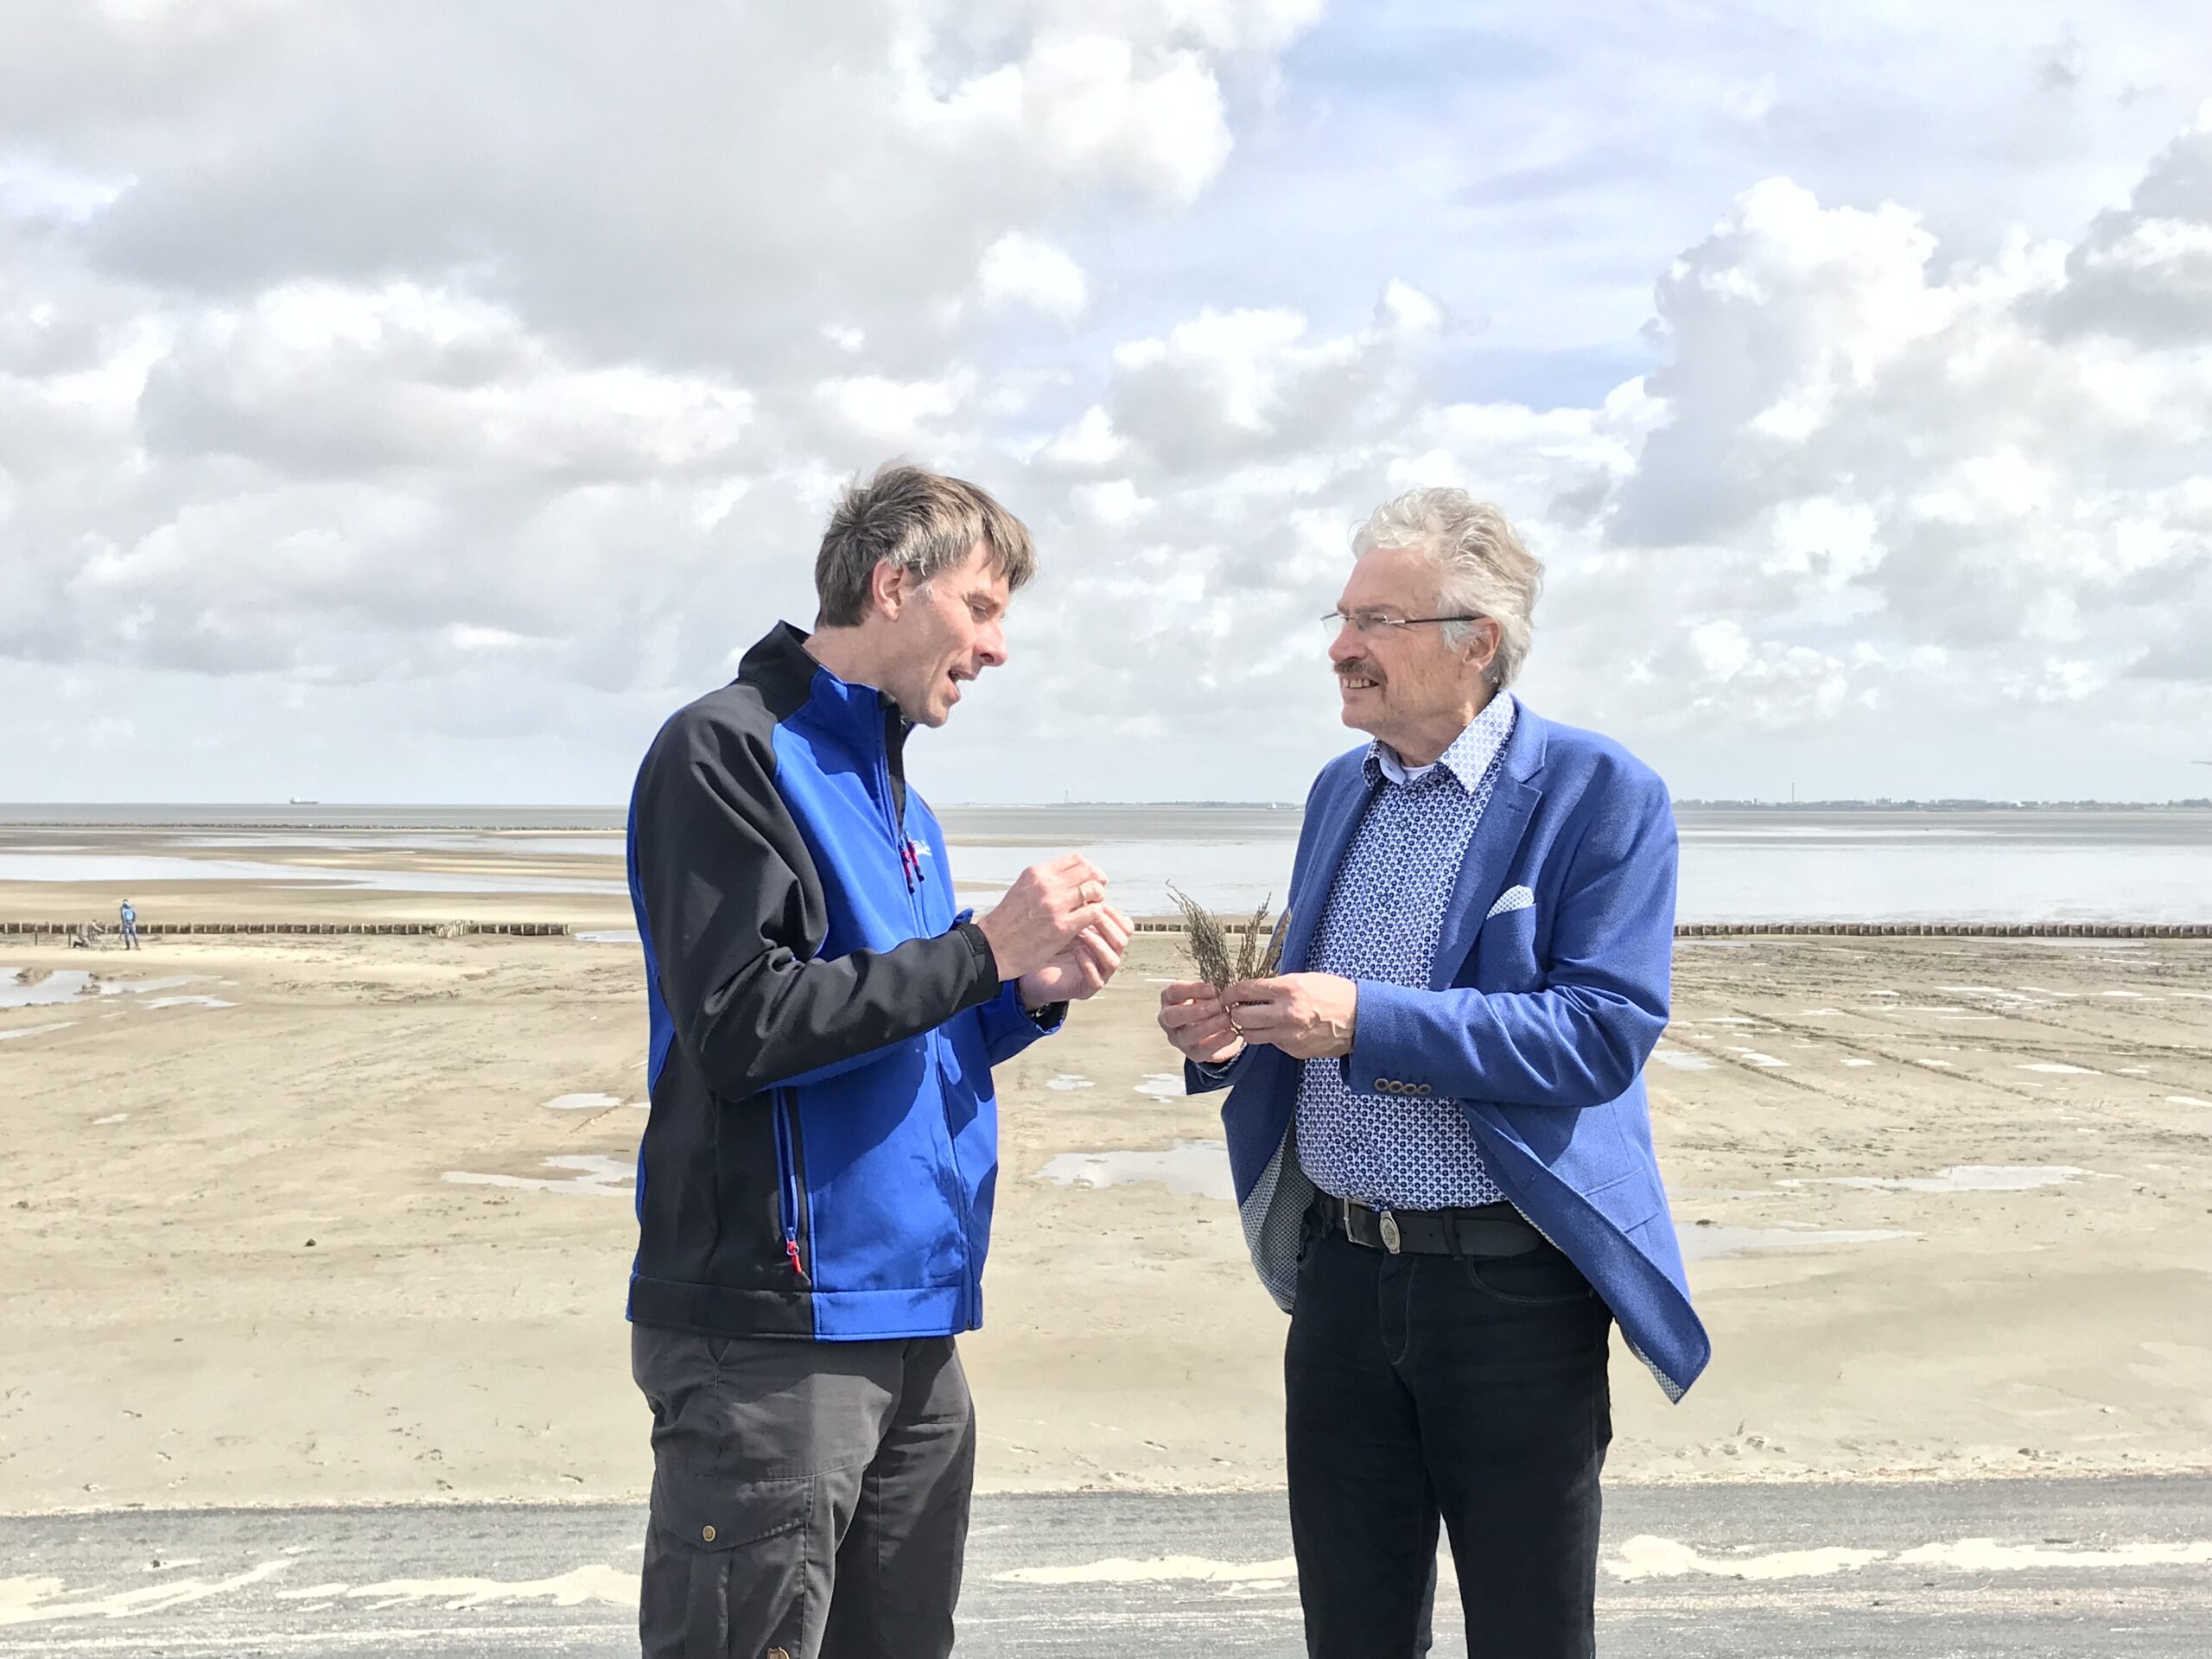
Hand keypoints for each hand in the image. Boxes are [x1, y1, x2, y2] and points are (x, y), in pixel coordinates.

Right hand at [974, 853, 1112, 981]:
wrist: (993, 947)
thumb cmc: (1007, 922)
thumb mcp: (1022, 888)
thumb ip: (1044, 881)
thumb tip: (1069, 878)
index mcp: (1037, 873)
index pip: (1076, 859)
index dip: (1088, 869)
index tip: (1090, 879)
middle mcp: (1047, 885)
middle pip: (1089, 872)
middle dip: (1097, 882)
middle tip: (1096, 894)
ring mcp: (1056, 905)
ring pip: (1095, 891)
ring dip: (1098, 900)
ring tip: (1092, 909)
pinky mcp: (1063, 927)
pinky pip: (1093, 913)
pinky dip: (1096, 915)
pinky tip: (1089, 922)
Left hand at [1020, 906, 1132, 1008]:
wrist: (1028, 967)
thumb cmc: (1045, 941)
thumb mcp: (1062, 919)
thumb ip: (1077, 907)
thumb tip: (1087, 884)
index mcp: (1104, 937)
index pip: (1124, 926)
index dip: (1114, 914)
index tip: (1098, 902)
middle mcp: (1104, 954)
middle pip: (1122, 940)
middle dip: (1107, 925)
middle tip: (1090, 916)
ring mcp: (1097, 973)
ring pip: (1114, 960)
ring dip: (1099, 943)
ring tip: (1082, 933)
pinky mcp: (1085, 989)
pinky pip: (1096, 980)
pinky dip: (1088, 964)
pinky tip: (1077, 952)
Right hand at [1157, 979, 1245, 1064]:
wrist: (1213, 1030)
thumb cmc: (1206, 1007)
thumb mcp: (1205, 994)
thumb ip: (1209, 991)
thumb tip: (1223, 989)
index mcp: (1171, 999)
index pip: (1174, 991)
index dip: (1193, 990)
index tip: (1212, 989)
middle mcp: (1170, 1020)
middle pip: (1172, 1016)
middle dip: (1195, 1011)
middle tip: (1216, 1006)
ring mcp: (1179, 1038)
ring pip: (1187, 1035)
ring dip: (1208, 1026)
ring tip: (1226, 1019)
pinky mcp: (1193, 1053)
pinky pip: (1203, 1050)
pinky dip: (1219, 1042)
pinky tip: (1231, 1034)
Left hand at [1226, 973, 1357, 1059]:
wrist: (1360, 1019)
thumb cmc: (1335, 994)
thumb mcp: (1305, 979)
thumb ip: (1277, 985)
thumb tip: (1253, 991)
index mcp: (1288, 989)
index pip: (1246, 991)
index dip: (1231, 993)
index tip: (1227, 995)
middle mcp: (1286, 1014)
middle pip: (1241, 1018)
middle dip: (1235, 1013)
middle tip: (1238, 1009)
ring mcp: (1290, 1035)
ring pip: (1251, 1036)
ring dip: (1249, 1028)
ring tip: (1256, 1020)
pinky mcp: (1295, 1050)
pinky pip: (1272, 1043)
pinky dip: (1271, 1036)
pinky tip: (1280, 1028)